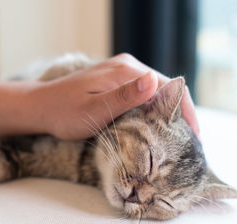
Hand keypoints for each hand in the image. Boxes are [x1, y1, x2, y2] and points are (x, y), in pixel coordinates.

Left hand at [32, 53, 199, 139]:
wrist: (41, 106)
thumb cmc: (63, 113)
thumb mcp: (94, 110)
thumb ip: (124, 97)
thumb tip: (154, 81)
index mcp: (126, 71)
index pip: (169, 87)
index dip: (185, 112)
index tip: (195, 137)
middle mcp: (127, 66)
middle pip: (166, 89)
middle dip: (179, 115)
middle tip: (188, 143)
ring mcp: (122, 72)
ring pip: (156, 92)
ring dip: (168, 114)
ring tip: (177, 139)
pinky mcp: (116, 81)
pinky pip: (143, 94)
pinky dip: (153, 110)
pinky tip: (156, 127)